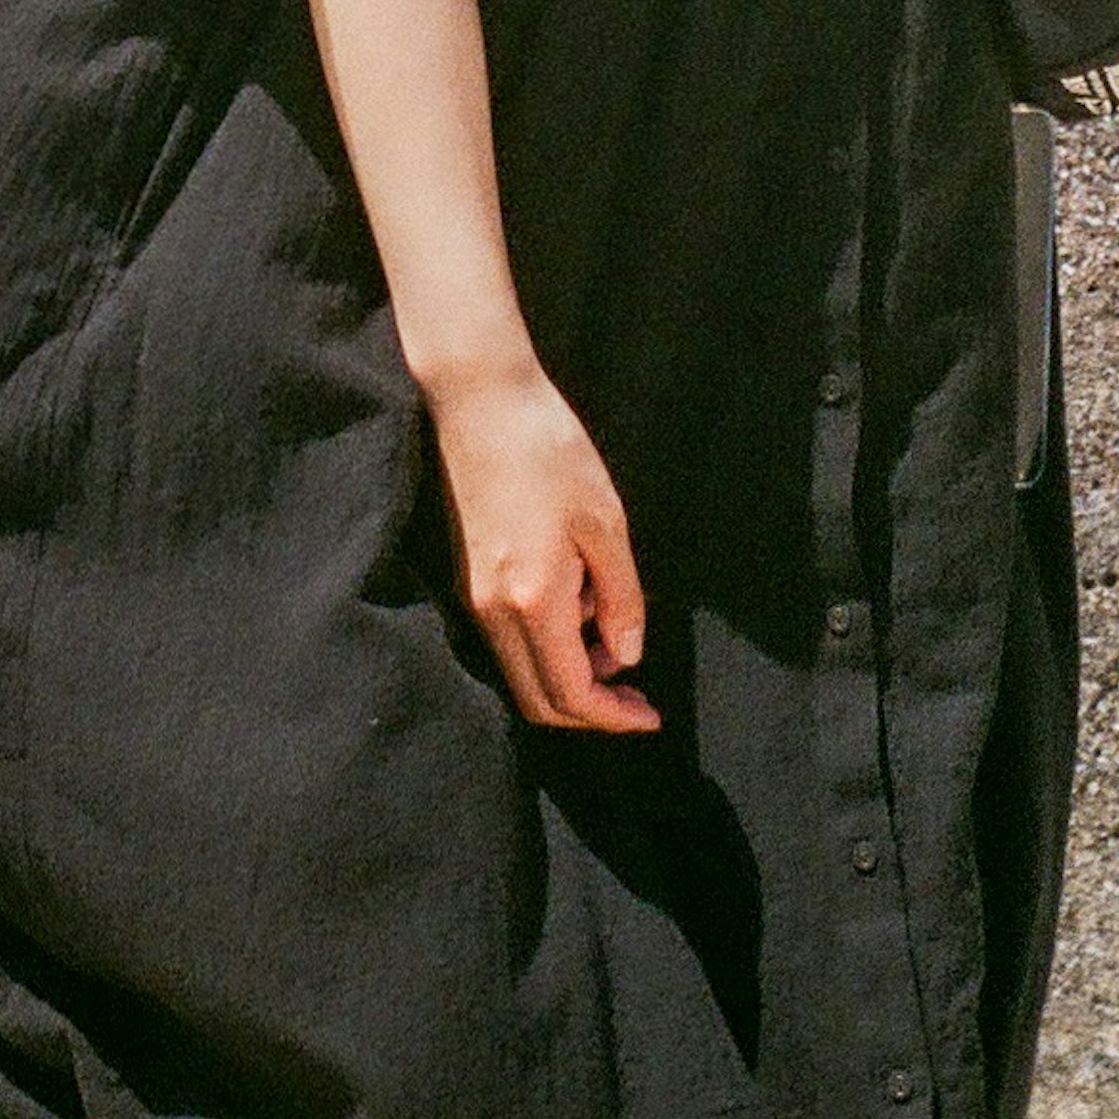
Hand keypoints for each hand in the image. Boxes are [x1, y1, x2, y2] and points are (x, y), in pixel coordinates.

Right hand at [424, 358, 657, 734]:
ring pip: (520, 672)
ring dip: (568, 676)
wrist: (481, 400)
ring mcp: (475, 597)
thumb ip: (620, 598)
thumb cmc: (551, 451)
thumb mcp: (606, 522)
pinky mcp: (469, 577)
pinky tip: (580, 609)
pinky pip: (508, 640)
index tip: (649, 716)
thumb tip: (626, 656)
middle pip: (538, 700)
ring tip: (613, 638)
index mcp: (533, 601)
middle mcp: (494, 613)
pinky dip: (546, 647)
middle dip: (589, 711)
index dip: (612, 718)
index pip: (570, 694)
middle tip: (635, 696)